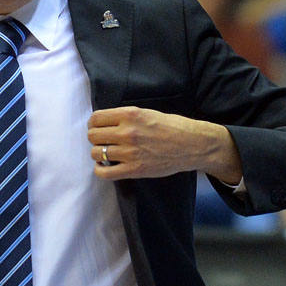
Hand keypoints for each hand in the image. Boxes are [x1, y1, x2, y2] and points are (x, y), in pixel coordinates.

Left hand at [86, 106, 241, 183]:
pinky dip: (100, 170)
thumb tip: (104, 122)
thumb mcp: (148, 112)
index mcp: (130, 115)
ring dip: (98, 154)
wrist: (192, 145)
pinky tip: (105, 166)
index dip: (93, 124)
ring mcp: (130, 152)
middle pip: (92, 136)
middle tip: (103, 141)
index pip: (95, 118)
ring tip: (107, 153)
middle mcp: (128, 132)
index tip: (97, 127)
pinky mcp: (134, 169)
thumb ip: (125, 116)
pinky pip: (104, 172)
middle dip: (95, 138)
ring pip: (95, 153)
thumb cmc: (172, 127)